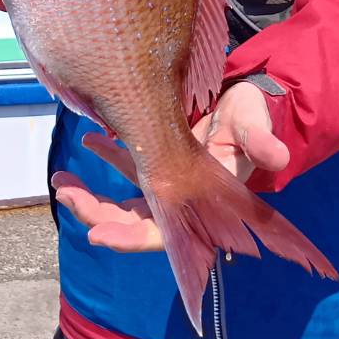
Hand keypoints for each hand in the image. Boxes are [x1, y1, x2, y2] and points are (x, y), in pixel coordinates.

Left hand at [51, 81, 289, 252]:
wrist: (251, 101)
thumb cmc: (254, 118)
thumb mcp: (257, 127)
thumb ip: (261, 141)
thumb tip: (278, 156)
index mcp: (201, 204)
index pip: (162, 233)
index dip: (130, 238)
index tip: (97, 235)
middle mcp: (179, 199)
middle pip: (132, 220)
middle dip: (97, 214)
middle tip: (66, 196)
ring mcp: (165, 179)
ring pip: (122, 197)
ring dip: (91, 194)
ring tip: (60, 181)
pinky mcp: (158, 156)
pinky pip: (126, 163)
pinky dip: (105, 155)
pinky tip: (87, 140)